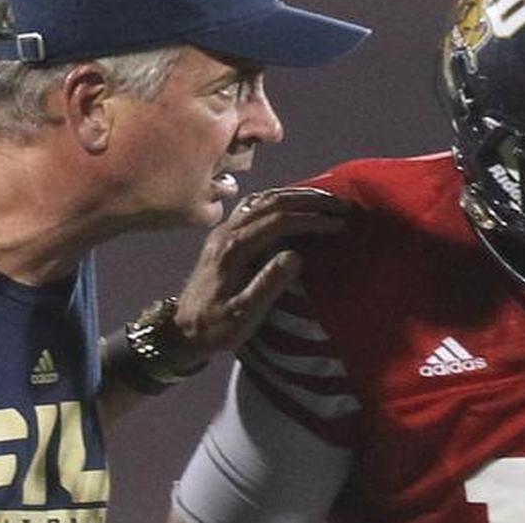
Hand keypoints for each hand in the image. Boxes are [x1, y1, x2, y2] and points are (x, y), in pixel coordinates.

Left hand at [168, 186, 350, 368]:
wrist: (182, 329)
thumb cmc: (215, 327)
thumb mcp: (243, 315)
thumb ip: (268, 285)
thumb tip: (296, 256)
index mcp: (234, 249)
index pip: (279, 221)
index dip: (311, 219)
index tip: (339, 223)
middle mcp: (228, 232)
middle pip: (273, 202)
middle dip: (310, 200)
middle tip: (342, 204)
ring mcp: (224, 230)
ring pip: (263, 199)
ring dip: (296, 196)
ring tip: (326, 200)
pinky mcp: (224, 233)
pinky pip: (254, 205)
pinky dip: (279, 199)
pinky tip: (294, 204)